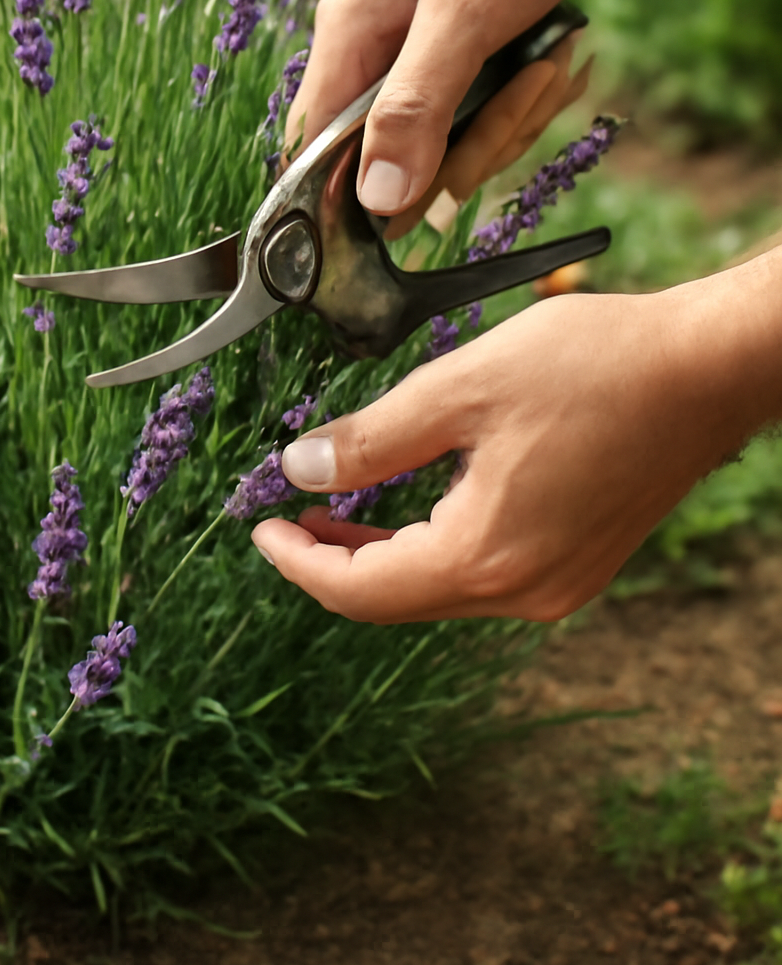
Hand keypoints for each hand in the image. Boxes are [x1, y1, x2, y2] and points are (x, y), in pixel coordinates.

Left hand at [250, 257, 781, 622]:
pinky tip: (416, 500)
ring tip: (338, 507)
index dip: (298, 564)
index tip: (257, 530)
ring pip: (441, 585)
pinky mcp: (580, 560)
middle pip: (399, 598)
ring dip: (384, 552)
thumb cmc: (596, 366)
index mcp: (487, 556)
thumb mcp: (462, 387)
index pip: (363, 591)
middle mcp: (524, 590)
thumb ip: (373, 437)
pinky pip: (484, 570)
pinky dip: (435, 543)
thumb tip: (297, 469)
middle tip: (286, 520)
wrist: (707, 367)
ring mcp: (558, 582)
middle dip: (334, 561)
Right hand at [285, 0, 601, 221]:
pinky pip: (483, 129)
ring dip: (510, 122)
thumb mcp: (464, 13)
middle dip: (471, 146)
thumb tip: (377, 200)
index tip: (412, 211)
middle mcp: (370, 61)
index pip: (310, 151)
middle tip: (527, 84)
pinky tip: (547, 61)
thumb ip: (416, 106)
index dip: (347, 197)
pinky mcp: (456, 73)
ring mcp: (415, 70)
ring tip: (545, 61)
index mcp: (346, 39)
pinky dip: (525, 106)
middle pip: (396, 165)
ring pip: (450, 153)